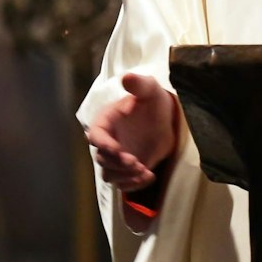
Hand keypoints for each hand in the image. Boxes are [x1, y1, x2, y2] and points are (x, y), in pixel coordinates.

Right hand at [86, 73, 179, 191]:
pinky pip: (124, 184)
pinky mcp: (127, 171)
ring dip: (126, 177)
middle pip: (102, 160)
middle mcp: (106, 142)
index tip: (119, 151)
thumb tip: (127, 76)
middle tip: (138, 163)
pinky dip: (135, 185)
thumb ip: (139, 84)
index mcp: (104, 123)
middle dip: (118, 164)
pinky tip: (150, 176)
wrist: (165, 119)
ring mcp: (116, 159)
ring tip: (145, 171)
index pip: (95, 137)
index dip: (105, 146)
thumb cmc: (153, 101)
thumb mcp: (149, 89)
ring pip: (110, 176)